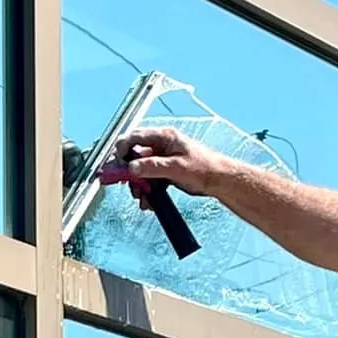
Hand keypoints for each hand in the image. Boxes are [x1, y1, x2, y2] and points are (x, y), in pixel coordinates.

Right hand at [112, 127, 230, 197]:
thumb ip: (152, 167)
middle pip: (134, 155)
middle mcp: (161, 146)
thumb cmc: (205, 168)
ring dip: (138, 184)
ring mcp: (163, 159)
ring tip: (141, 196)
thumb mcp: (176, 167)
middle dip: (129, 171)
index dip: (122, 149)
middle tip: (127, 184)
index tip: (117, 164)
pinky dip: (147, 190)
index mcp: (164, 137)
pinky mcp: (165, 172)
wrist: (220, 181)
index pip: (135, 137)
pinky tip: (149, 200)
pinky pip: (149, 179)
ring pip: (140, 170)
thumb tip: (132, 168)